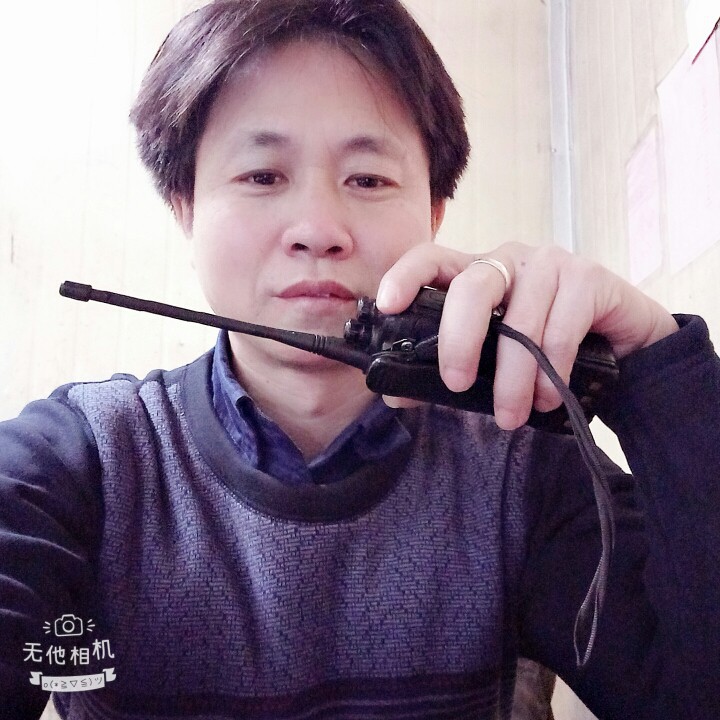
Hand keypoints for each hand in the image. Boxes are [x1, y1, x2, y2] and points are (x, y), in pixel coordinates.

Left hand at [376, 242, 678, 429]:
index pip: (432, 258)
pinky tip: (549, 398)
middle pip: (472, 287)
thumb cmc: (544, 350)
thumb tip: (396, 396)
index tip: (388, 305)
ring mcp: (550, 263)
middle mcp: (509, 260)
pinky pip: (561, 328)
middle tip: (457, 384)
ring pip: (520, 320)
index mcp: (476, 275)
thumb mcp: (492, 362)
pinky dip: (552, 371)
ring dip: (514, 378)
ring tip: (511, 416)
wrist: (621, 347)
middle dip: (459, 340)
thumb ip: (448, 372)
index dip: (406, 276)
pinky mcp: (588, 278)